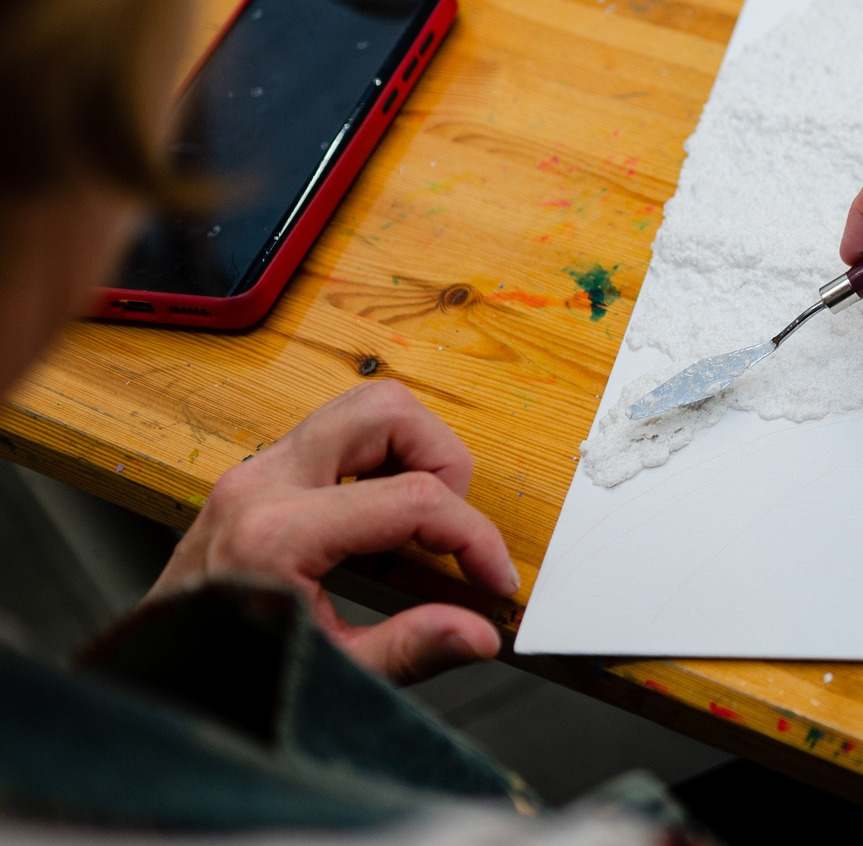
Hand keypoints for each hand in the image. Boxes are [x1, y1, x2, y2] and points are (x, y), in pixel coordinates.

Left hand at [156, 381, 518, 683]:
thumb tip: (481, 633)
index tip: (493, 578)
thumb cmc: (222, 675)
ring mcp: (256, 471)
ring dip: (411, 449)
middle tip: (449, 525)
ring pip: (363, 407)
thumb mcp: (326, 673)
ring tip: (418, 518)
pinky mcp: (258, 474)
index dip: (473, 537)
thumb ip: (409, 650)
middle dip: (443, 460)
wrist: (149, 674)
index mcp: (277, 533)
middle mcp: (263, 484)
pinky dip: (378, 460)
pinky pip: (337, 434)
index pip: (411, 499)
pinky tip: (379, 521)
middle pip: (387, 412)